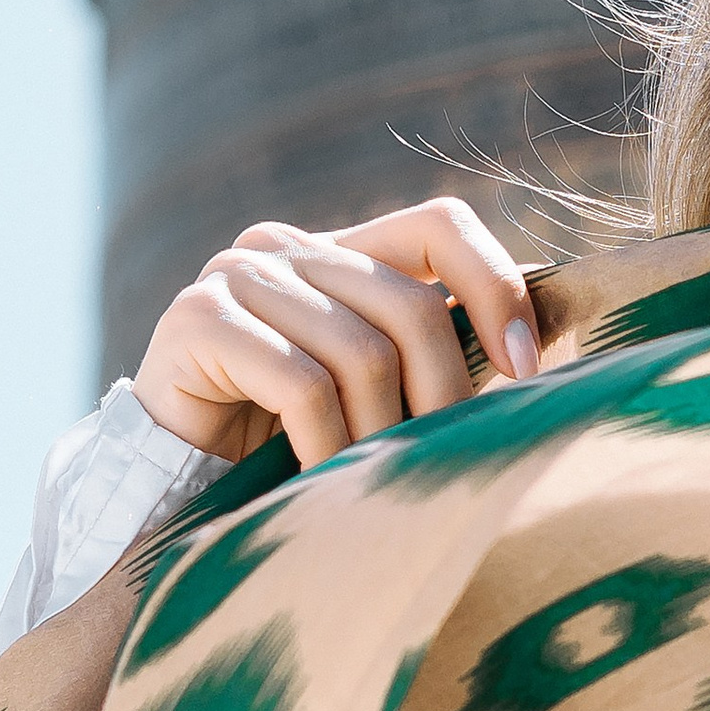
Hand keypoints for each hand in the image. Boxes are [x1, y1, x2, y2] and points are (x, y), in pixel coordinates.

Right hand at [130, 197, 540, 467]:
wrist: (172, 480)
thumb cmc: (287, 440)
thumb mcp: (374, 390)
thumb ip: (432, 355)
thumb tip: (537, 355)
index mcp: (340, 250)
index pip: (442, 224)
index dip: (496, 287)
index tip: (525, 368)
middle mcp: (286, 246)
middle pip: (410, 305)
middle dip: (443, 398)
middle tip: (445, 461)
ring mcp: (236, 275)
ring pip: (359, 353)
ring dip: (380, 437)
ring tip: (376, 486)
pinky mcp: (196, 320)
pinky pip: (300, 386)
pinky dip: (327, 446)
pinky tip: (324, 483)